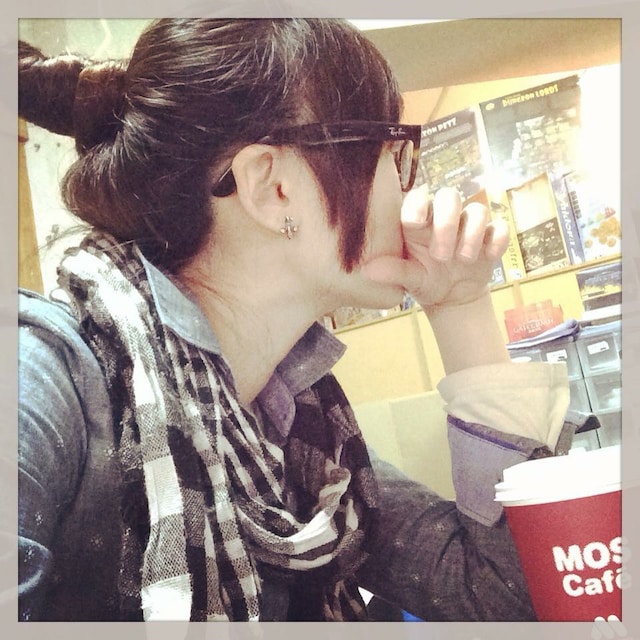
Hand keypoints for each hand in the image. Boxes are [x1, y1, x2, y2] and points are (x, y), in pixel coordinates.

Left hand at [363, 186, 508, 310]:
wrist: (452, 297)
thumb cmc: (424, 280)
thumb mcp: (409, 279)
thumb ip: (394, 272)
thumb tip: (368, 271)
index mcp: (419, 221)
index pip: (418, 198)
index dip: (417, 204)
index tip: (414, 222)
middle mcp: (444, 217)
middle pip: (450, 196)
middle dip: (447, 223)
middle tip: (441, 256)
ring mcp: (469, 225)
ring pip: (477, 210)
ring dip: (472, 233)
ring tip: (463, 259)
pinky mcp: (490, 237)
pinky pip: (500, 227)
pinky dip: (497, 239)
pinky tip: (489, 256)